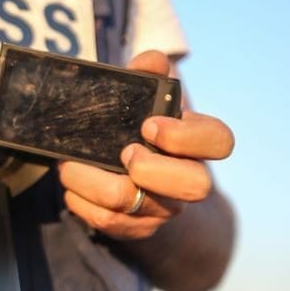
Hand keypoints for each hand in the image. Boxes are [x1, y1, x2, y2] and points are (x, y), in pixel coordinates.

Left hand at [57, 50, 234, 240]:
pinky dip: (80, 201)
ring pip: (131, 206)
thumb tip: (150, 61)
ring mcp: (163, 209)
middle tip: (122, 153)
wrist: (137, 179)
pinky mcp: (136, 229)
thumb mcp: (147, 98)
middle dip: (151, 168)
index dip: (185, 136)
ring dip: (90, 181)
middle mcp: (188, 181)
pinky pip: (106, 222)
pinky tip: (72, 186)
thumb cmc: (142, 128)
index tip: (148, 125)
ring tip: (70, 163)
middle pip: (195, 186)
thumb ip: (148, 73)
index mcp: (197, 143)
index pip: (219, 141)